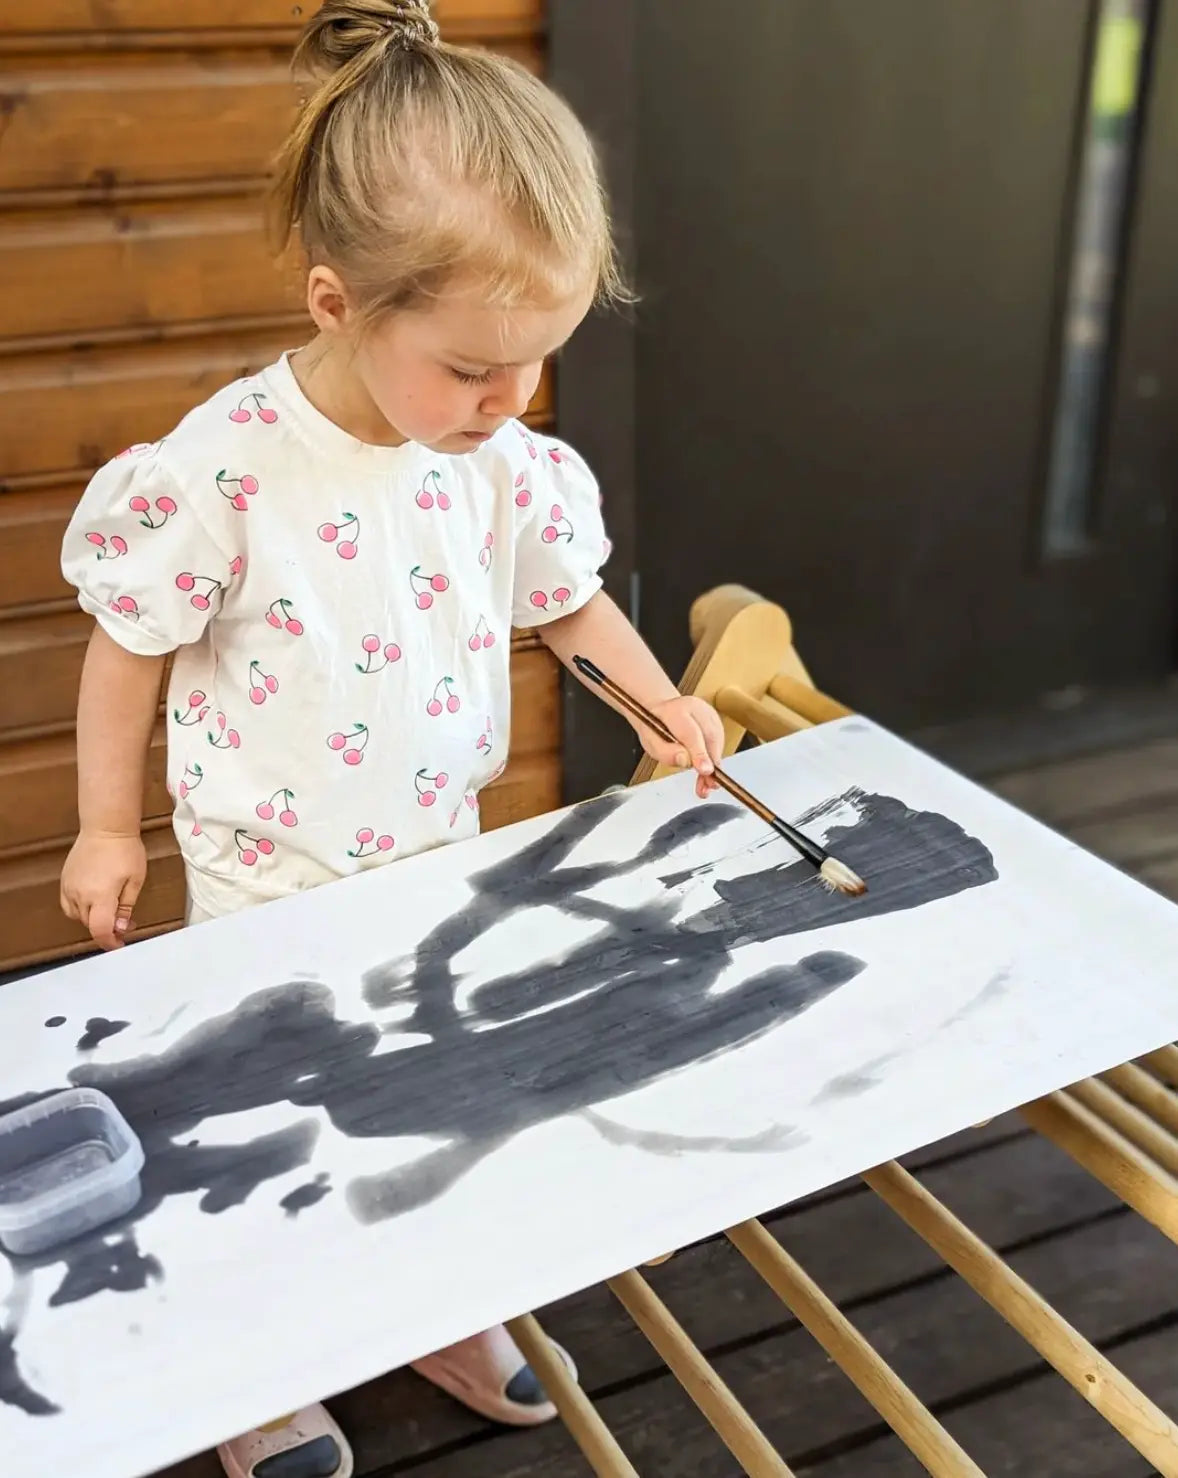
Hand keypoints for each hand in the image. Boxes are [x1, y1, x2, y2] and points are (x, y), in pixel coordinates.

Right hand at [60, 831, 146, 950]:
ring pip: (78, 916)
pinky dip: (80, 909)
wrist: (106, 828)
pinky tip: (94, 901)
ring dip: (93, 918)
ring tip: (110, 907)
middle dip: (107, 928)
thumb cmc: (125, 850)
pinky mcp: (65, 880)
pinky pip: (68, 905)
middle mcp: (80, 894)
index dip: (110, 943)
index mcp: (100, 895)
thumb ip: (126, 907)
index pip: (100, 931)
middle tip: (125, 921)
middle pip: (90, 925)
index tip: (119, 945)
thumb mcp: (135, 880)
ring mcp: (69, 887)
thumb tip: (120, 928)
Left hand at [642, 695, 724, 797]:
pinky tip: (706, 771)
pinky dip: (714, 760)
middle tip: (707, 785)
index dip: (699, 753)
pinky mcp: (716, 722)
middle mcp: (696, 709)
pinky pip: (719, 744)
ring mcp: (709, 714)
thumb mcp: (650, 741)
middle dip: (709, 763)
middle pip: (709, 738)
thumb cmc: (654, 726)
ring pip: (717, 742)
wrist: (660, 711)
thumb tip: (685, 761)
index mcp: (675, 711)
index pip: (691, 733)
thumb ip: (665, 752)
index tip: (705, 770)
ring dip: (713, 765)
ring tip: (705, 784)